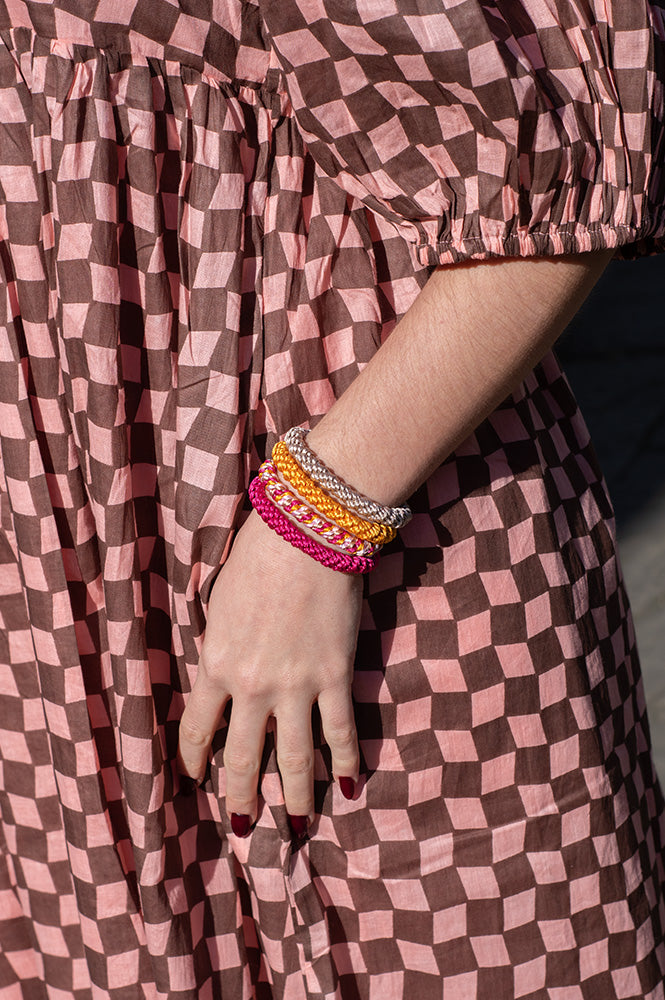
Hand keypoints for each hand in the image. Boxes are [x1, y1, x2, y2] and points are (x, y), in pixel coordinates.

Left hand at [176, 507, 363, 835]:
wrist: (305, 536)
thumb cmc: (255, 561)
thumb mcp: (219, 607)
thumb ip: (219, 649)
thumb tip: (222, 677)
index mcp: (215, 666)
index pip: (198, 730)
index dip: (195, 760)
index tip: (196, 779)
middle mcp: (252, 688)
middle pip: (242, 757)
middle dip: (240, 797)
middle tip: (242, 826)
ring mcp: (297, 686)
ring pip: (293, 758)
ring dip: (295, 796)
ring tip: (298, 827)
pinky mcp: (335, 676)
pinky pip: (340, 730)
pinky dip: (346, 761)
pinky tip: (349, 785)